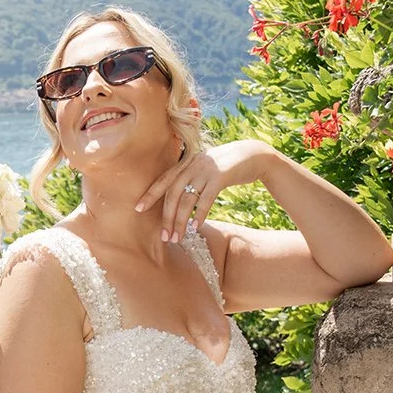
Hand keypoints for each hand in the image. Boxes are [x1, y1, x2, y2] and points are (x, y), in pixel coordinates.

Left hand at [137, 141, 274, 243]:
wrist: (255, 155)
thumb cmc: (229, 167)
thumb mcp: (207, 169)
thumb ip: (192, 178)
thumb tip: (179, 201)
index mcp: (187, 162)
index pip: (164, 180)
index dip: (150, 194)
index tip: (138, 209)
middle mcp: (193, 164)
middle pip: (173, 193)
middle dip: (166, 217)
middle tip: (164, 237)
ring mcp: (206, 169)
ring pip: (187, 199)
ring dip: (180, 221)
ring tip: (177, 238)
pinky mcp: (221, 176)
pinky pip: (206, 198)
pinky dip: (199, 214)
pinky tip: (195, 227)